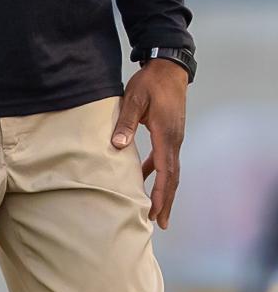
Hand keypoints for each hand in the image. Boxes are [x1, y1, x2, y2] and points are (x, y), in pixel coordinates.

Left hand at [111, 59, 187, 228]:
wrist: (169, 68)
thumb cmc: (151, 82)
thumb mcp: (135, 98)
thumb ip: (126, 121)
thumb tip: (118, 145)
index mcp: (166, 135)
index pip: (166, 172)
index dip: (160, 194)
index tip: (155, 212)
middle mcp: (174, 140)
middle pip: (173, 178)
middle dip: (165, 201)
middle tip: (159, 223)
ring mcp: (174, 137)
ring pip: (171, 170)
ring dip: (163, 189)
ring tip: (154, 208)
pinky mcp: (170, 132)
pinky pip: (166, 158)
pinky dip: (157, 171)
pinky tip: (145, 174)